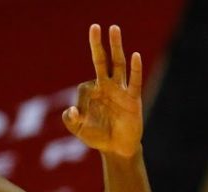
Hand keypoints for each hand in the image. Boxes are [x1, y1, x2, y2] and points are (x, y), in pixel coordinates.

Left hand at [63, 24, 143, 157]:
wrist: (117, 148)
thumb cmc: (98, 137)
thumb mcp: (80, 131)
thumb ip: (72, 121)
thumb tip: (71, 111)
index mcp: (93, 93)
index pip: (85, 85)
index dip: (82, 102)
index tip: (82, 118)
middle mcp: (107, 87)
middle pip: (102, 61)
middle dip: (98, 44)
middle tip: (95, 26)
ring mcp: (121, 90)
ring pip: (118, 64)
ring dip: (116, 47)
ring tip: (114, 28)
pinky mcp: (133, 98)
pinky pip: (134, 81)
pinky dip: (135, 69)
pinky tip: (135, 56)